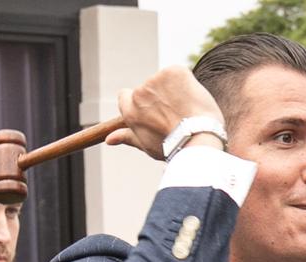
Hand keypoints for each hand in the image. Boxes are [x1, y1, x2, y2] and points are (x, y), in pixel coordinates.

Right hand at [105, 65, 223, 159]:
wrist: (196, 138)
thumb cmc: (172, 146)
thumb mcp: (147, 145)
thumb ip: (127, 137)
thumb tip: (109, 140)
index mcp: (130, 110)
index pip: (125, 96)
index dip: (141, 103)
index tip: (153, 111)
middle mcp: (140, 93)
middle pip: (149, 89)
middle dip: (161, 98)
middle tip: (176, 115)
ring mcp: (157, 80)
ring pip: (166, 82)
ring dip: (175, 92)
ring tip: (186, 111)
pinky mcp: (174, 71)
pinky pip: (180, 75)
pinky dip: (187, 84)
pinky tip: (192, 101)